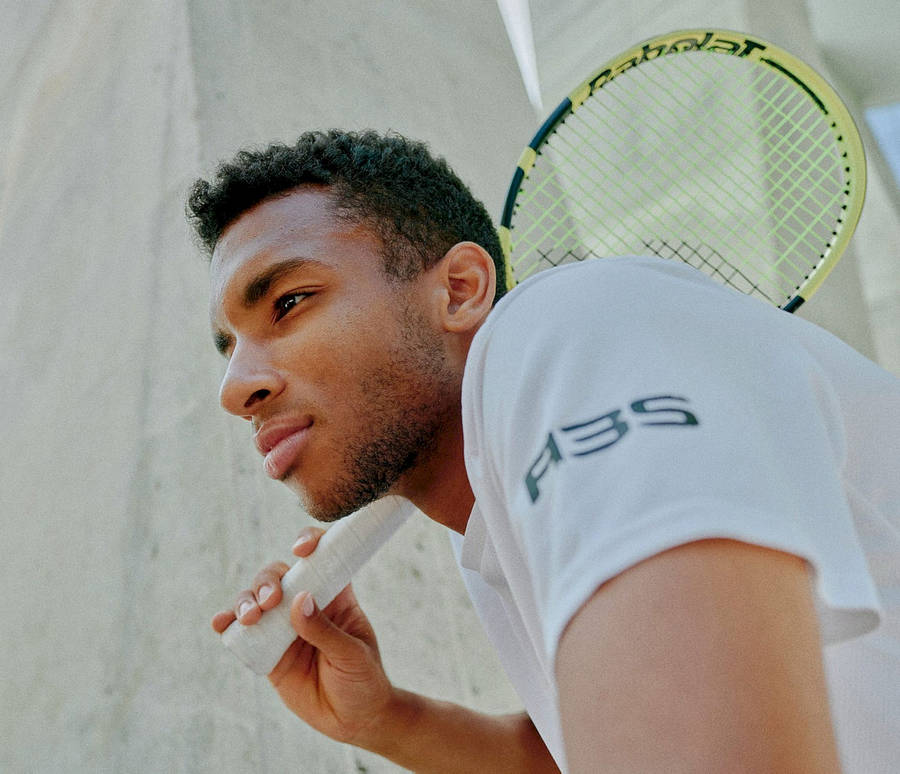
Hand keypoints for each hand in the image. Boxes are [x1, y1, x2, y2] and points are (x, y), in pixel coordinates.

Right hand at [211, 527, 399, 745]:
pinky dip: (228, 623)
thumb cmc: (363, 679)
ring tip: (250, 616)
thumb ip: (326, 630)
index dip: (309, 543)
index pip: (321, 556)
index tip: (300, 550)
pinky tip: (221, 623)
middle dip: (268, 580)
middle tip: (271, 600)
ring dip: (247, 600)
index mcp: (335, 593)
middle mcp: (306, 602)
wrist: (353, 720)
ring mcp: (283, 625)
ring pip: (257, 599)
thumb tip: (299, 601)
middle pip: (280, 575)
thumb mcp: (352, 654)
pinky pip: (243, 632)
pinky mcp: (267, 650)